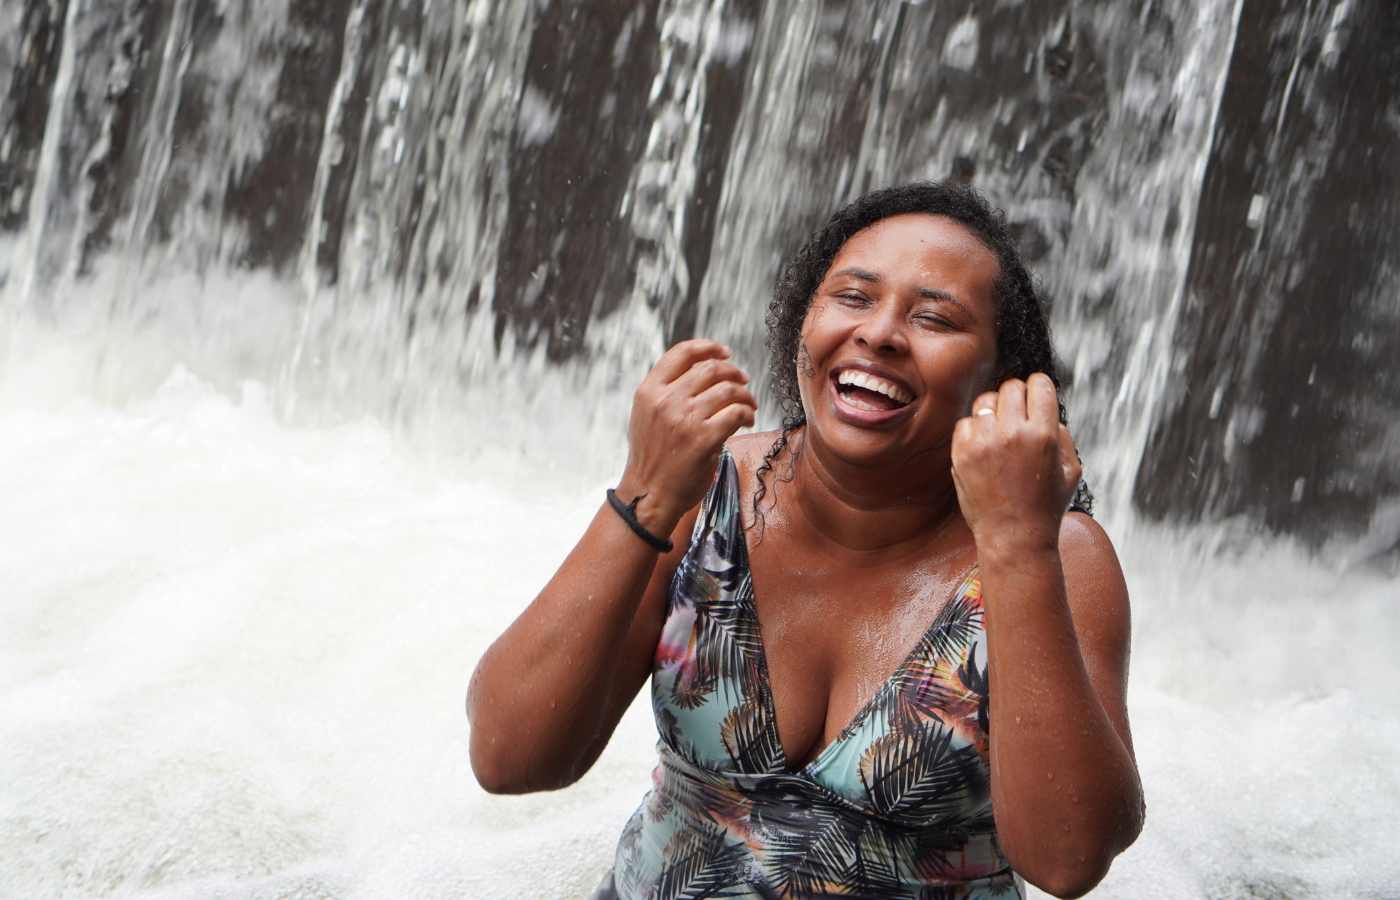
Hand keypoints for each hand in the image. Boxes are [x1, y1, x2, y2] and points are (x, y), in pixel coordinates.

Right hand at [616, 339, 757, 533]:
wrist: (649, 494)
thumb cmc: (651, 458)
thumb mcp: (645, 417)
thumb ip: (665, 393)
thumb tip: (701, 373)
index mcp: (648, 391)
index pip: (682, 353)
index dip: (708, 347)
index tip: (725, 352)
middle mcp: (665, 400)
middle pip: (710, 368)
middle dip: (733, 372)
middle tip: (744, 380)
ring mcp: (685, 418)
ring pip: (728, 390)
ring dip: (745, 395)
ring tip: (749, 405)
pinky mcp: (704, 438)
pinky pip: (736, 413)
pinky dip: (747, 413)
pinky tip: (747, 420)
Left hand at [950, 373, 1079, 550]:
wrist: (1014, 537)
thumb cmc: (1046, 505)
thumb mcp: (1072, 470)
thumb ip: (1062, 433)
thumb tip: (1044, 408)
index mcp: (1043, 434)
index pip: (1040, 383)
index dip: (1039, 388)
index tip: (1037, 399)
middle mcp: (1012, 432)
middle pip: (1011, 387)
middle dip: (1018, 397)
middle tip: (1018, 416)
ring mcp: (984, 442)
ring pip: (986, 400)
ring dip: (994, 410)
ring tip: (1000, 431)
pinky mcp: (961, 453)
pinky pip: (965, 422)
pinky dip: (975, 430)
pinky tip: (984, 447)